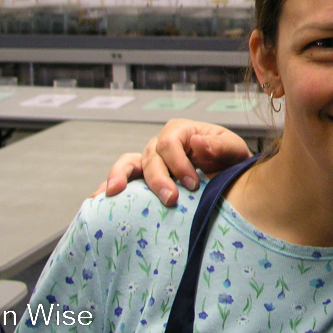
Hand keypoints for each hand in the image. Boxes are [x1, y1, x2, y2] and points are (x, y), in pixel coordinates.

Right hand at [102, 118, 251, 205]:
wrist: (227, 175)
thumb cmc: (229, 160)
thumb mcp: (233, 150)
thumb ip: (219, 145)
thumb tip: (196, 142)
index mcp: (181, 131)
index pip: (170, 143)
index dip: (179, 164)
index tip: (193, 185)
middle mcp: (160, 144)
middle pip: (150, 157)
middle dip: (158, 179)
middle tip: (170, 200)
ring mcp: (148, 160)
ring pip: (128, 164)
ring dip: (121, 178)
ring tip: (114, 193)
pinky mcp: (142, 178)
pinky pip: (122, 180)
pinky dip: (109, 187)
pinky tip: (98, 200)